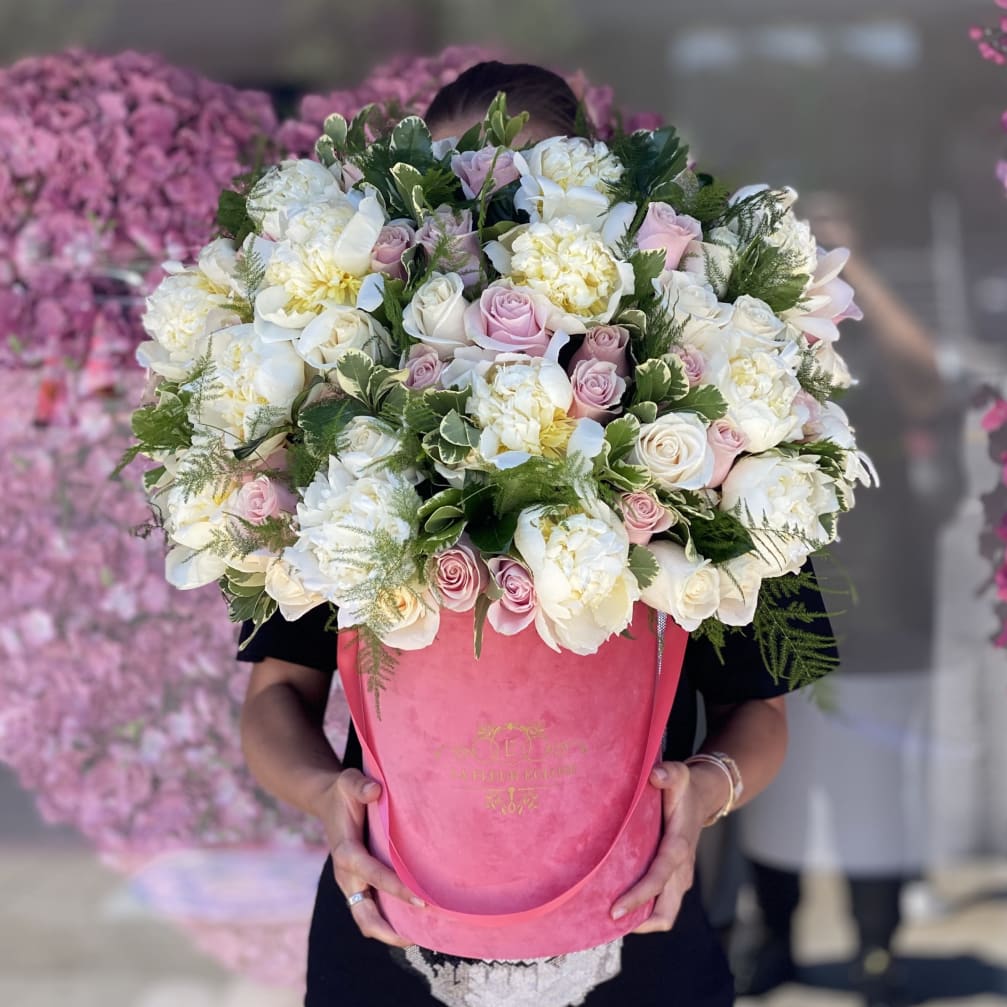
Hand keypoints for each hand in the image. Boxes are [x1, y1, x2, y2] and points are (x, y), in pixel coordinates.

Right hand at [313, 768, 424, 946]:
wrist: (327, 801)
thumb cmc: (344, 792)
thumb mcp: (349, 781)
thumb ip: (360, 786)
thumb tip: (375, 791)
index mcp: (346, 853)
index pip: (374, 876)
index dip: (397, 889)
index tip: (421, 899)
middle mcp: (346, 875)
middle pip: (364, 915)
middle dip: (388, 929)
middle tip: (419, 934)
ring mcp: (350, 882)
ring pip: (365, 919)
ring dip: (388, 930)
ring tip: (419, 935)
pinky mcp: (356, 883)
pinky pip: (368, 909)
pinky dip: (385, 920)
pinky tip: (409, 921)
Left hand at [610, 761, 721, 932]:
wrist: (702, 798)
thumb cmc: (684, 788)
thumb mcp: (679, 774)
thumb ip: (668, 773)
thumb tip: (655, 775)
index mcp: (678, 848)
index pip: (658, 880)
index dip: (638, 897)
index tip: (614, 910)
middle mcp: (681, 870)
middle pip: (666, 913)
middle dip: (639, 923)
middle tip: (605, 921)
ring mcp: (679, 878)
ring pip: (664, 914)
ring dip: (640, 920)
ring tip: (606, 917)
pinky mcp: (675, 880)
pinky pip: (661, 905)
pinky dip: (644, 911)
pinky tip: (619, 904)